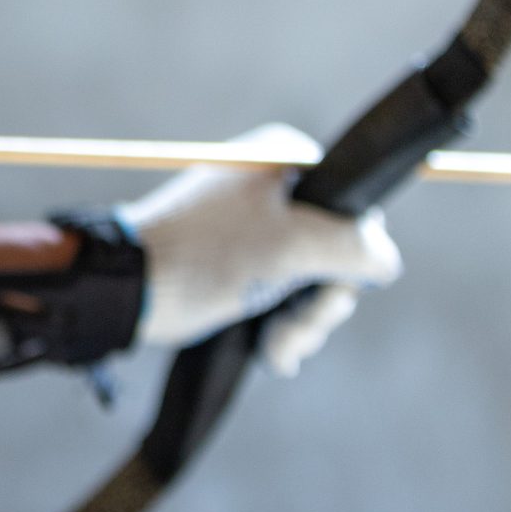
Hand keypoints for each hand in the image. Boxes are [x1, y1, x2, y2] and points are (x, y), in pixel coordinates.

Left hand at [116, 124, 401, 374]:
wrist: (126, 289)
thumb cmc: (207, 257)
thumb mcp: (294, 245)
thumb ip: (356, 246)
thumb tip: (384, 262)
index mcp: (286, 161)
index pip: (356, 209)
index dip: (351, 257)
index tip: (329, 286)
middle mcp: (271, 187)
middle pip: (335, 250)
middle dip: (322, 301)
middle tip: (297, 327)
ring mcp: (250, 226)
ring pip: (309, 278)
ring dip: (302, 322)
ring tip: (278, 346)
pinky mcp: (232, 263)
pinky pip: (278, 292)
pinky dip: (280, 324)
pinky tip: (272, 351)